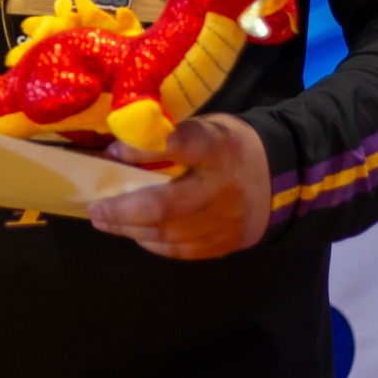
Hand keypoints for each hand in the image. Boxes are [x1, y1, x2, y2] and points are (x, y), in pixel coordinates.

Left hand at [88, 113, 271, 259]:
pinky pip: (180, 250)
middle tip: (95, 209)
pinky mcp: (225, 244)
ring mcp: (225, 222)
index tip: (114, 151)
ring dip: (129, 229)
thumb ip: (171, 137)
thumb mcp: (209, 127)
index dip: (144, 149)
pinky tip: (134, 233)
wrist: (282, 179)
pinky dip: (152, 242)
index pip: (182, 145)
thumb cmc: (232, 147)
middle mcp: (223, 189)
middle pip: (165, 205)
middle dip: (122, 210)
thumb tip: (119, 150)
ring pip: (168, 233)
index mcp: (220, 149)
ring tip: (104, 220)